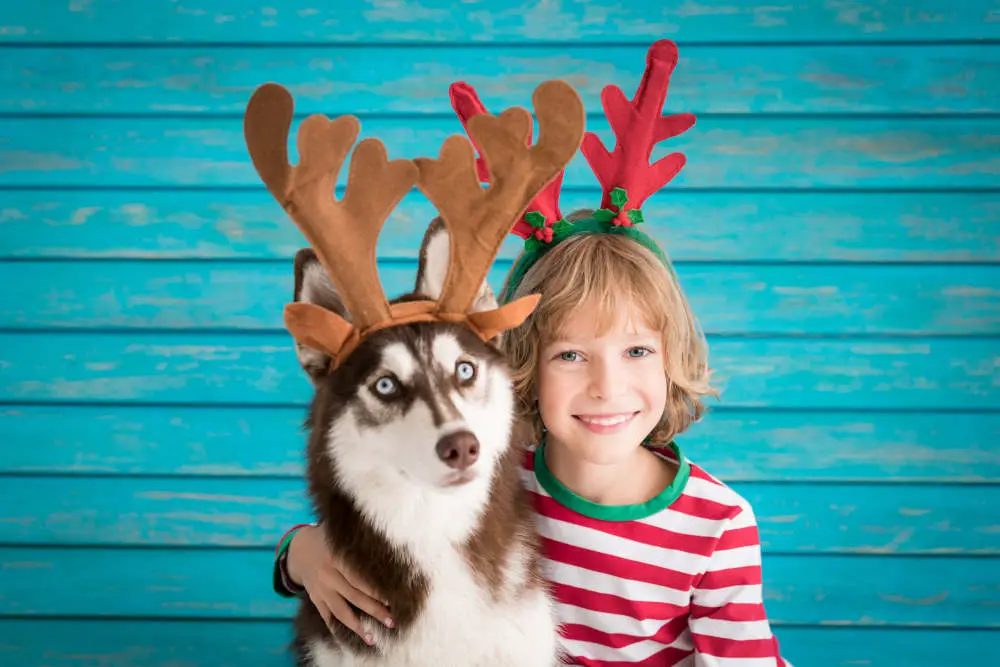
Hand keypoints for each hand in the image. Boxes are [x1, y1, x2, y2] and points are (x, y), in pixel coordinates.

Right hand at [286, 524, 394, 643]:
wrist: (299, 549)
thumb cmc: (329, 539)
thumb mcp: (340, 536)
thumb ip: (358, 542)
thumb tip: (389, 542)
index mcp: (336, 556)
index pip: (358, 577)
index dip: (375, 589)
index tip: (392, 599)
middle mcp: (327, 575)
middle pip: (354, 596)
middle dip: (374, 610)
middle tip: (391, 621)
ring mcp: (320, 589)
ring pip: (340, 611)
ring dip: (357, 626)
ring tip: (373, 639)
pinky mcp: (315, 598)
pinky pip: (327, 616)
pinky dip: (338, 628)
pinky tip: (350, 638)